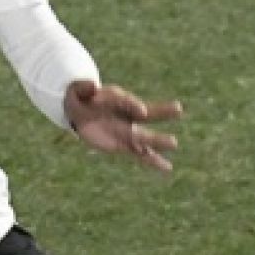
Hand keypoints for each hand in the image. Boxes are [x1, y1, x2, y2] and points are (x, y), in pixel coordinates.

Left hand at [65, 80, 182, 171]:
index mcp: (118, 98)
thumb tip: (92, 87)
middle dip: (162, 112)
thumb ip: (83, 88)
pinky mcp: (125, 145)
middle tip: (178, 109)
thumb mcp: (77, 90)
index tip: (141, 111)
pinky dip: (153, 161)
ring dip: (158, 141)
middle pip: (148, 113)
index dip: (134, 105)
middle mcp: (129, 113)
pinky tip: (167, 168)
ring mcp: (129, 130)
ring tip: (174, 143)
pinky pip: (141, 154)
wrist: (81, 111)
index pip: (128, 101)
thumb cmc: (81, 98)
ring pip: (146, 137)